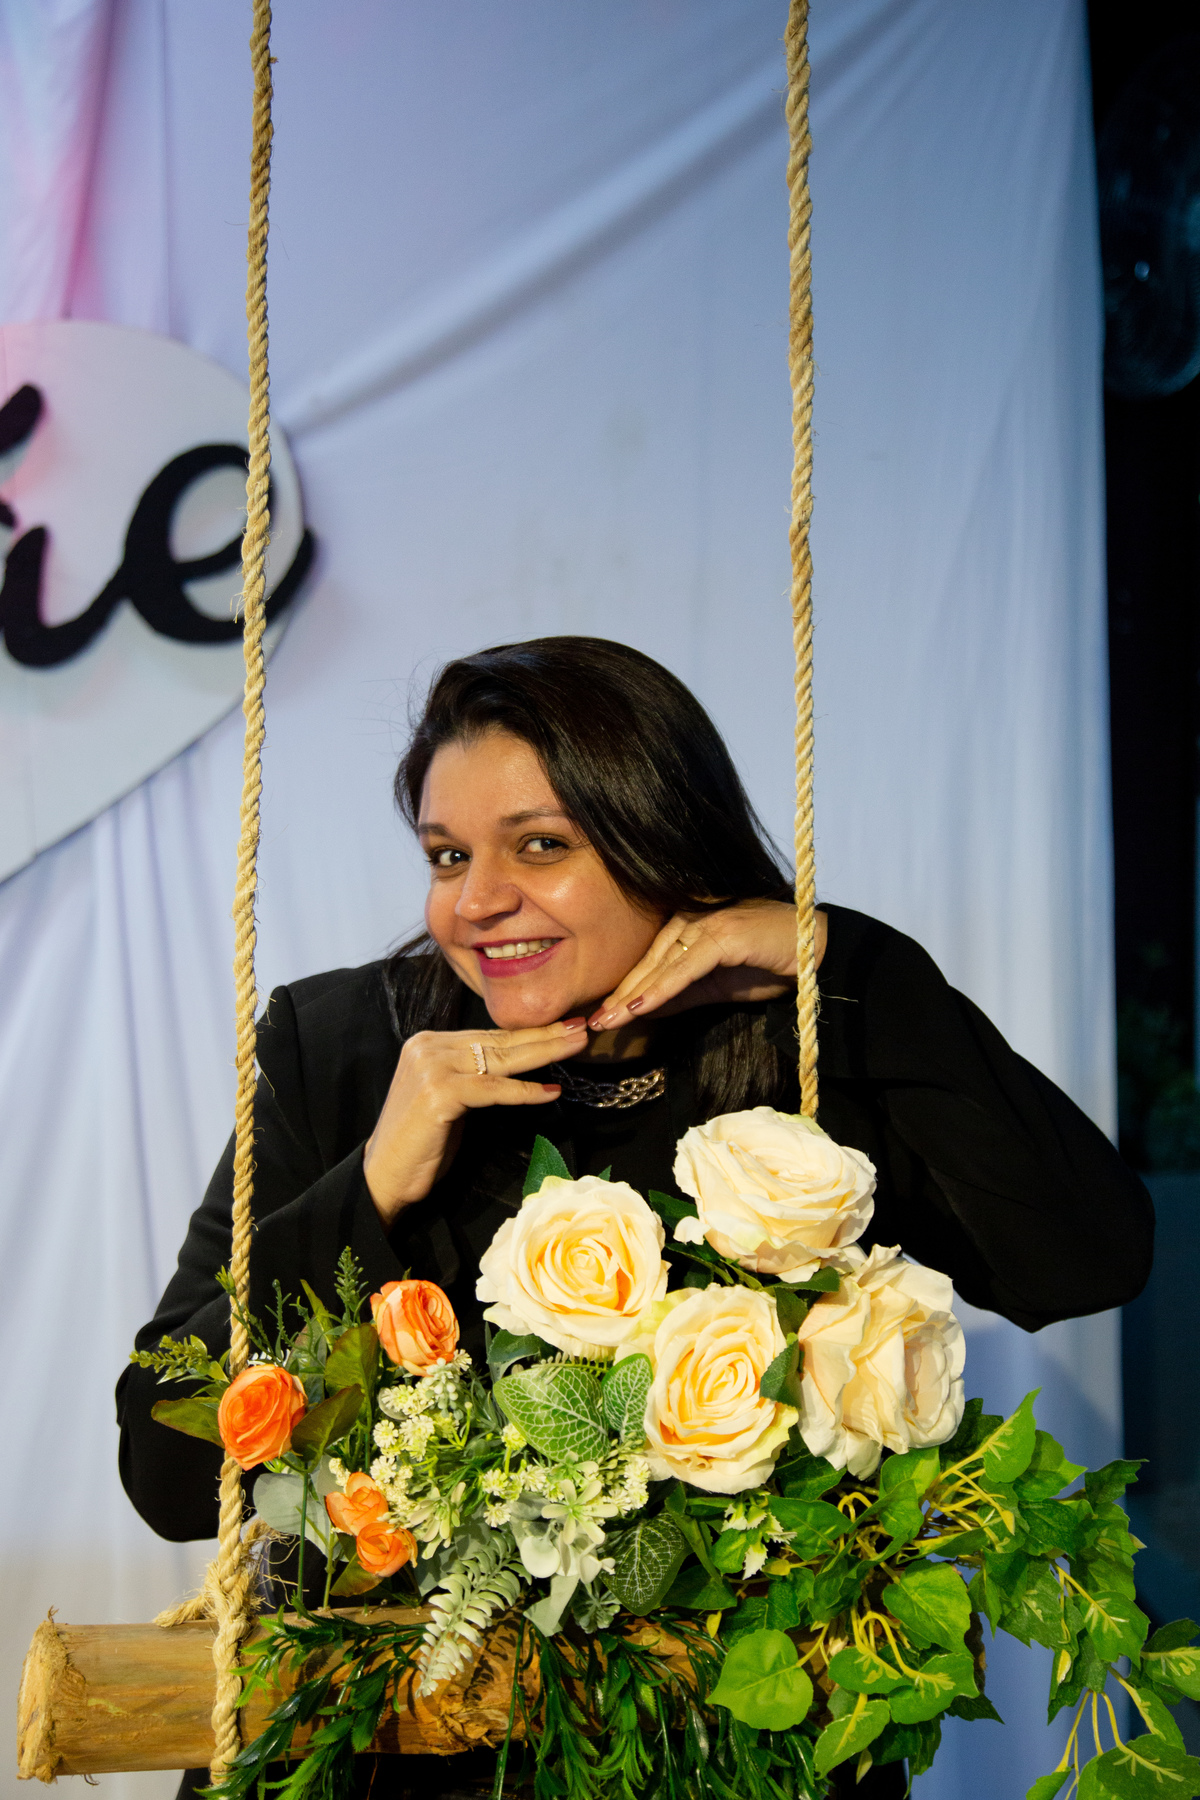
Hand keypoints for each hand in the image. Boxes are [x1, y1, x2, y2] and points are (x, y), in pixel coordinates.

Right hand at [363, 1018, 587, 1225]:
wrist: (385, 1176)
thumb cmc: (422, 1142)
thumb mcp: (450, 1097)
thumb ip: (473, 1075)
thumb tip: (516, 1062)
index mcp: (429, 1043)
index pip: (489, 1035)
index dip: (529, 1032)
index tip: (563, 1026)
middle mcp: (428, 1046)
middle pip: (498, 1041)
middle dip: (544, 1035)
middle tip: (581, 1027)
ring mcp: (431, 1067)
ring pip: (500, 1059)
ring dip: (544, 1053)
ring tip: (576, 1046)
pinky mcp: (439, 1093)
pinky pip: (493, 1089)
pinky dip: (525, 1092)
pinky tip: (552, 1092)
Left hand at [587, 901, 826, 1031]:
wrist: (818, 955)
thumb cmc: (771, 966)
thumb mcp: (716, 987)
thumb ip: (680, 994)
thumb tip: (642, 1010)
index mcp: (689, 924)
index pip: (649, 960)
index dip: (624, 989)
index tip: (601, 1017)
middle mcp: (694, 916)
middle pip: (648, 960)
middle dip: (620, 994)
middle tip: (593, 1024)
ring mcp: (709, 921)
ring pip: (662, 963)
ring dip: (634, 994)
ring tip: (609, 1021)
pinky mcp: (725, 933)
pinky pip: (685, 966)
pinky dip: (661, 988)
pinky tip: (640, 1008)